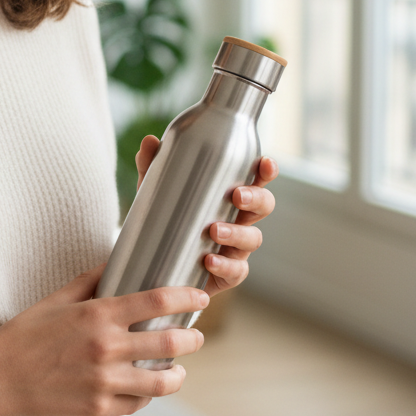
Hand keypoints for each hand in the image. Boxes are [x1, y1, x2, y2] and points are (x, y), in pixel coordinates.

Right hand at [0, 266, 206, 415]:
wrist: (0, 373)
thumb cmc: (28, 331)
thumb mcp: (59, 297)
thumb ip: (92, 278)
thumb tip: (117, 259)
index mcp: (97, 314)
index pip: (155, 301)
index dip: (185, 297)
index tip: (199, 296)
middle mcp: (106, 348)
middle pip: (168, 343)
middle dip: (191, 338)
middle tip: (196, 335)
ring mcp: (104, 381)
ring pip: (162, 381)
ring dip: (178, 373)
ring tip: (179, 368)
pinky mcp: (99, 408)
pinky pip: (139, 403)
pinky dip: (148, 394)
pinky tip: (147, 385)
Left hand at [135, 136, 277, 296]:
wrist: (152, 262)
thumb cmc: (165, 217)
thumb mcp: (156, 190)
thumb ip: (152, 166)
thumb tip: (150, 141)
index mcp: (227, 196)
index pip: (254, 180)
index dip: (265, 172)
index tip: (264, 164)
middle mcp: (238, 220)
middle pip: (263, 207)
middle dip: (256, 199)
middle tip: (236, 195)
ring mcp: (235, 248)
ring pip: (252, 239)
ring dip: (236, 233)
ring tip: (214, 229)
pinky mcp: (226, 274)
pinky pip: (235, 271)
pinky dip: (224, 265)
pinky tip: (208, 260)